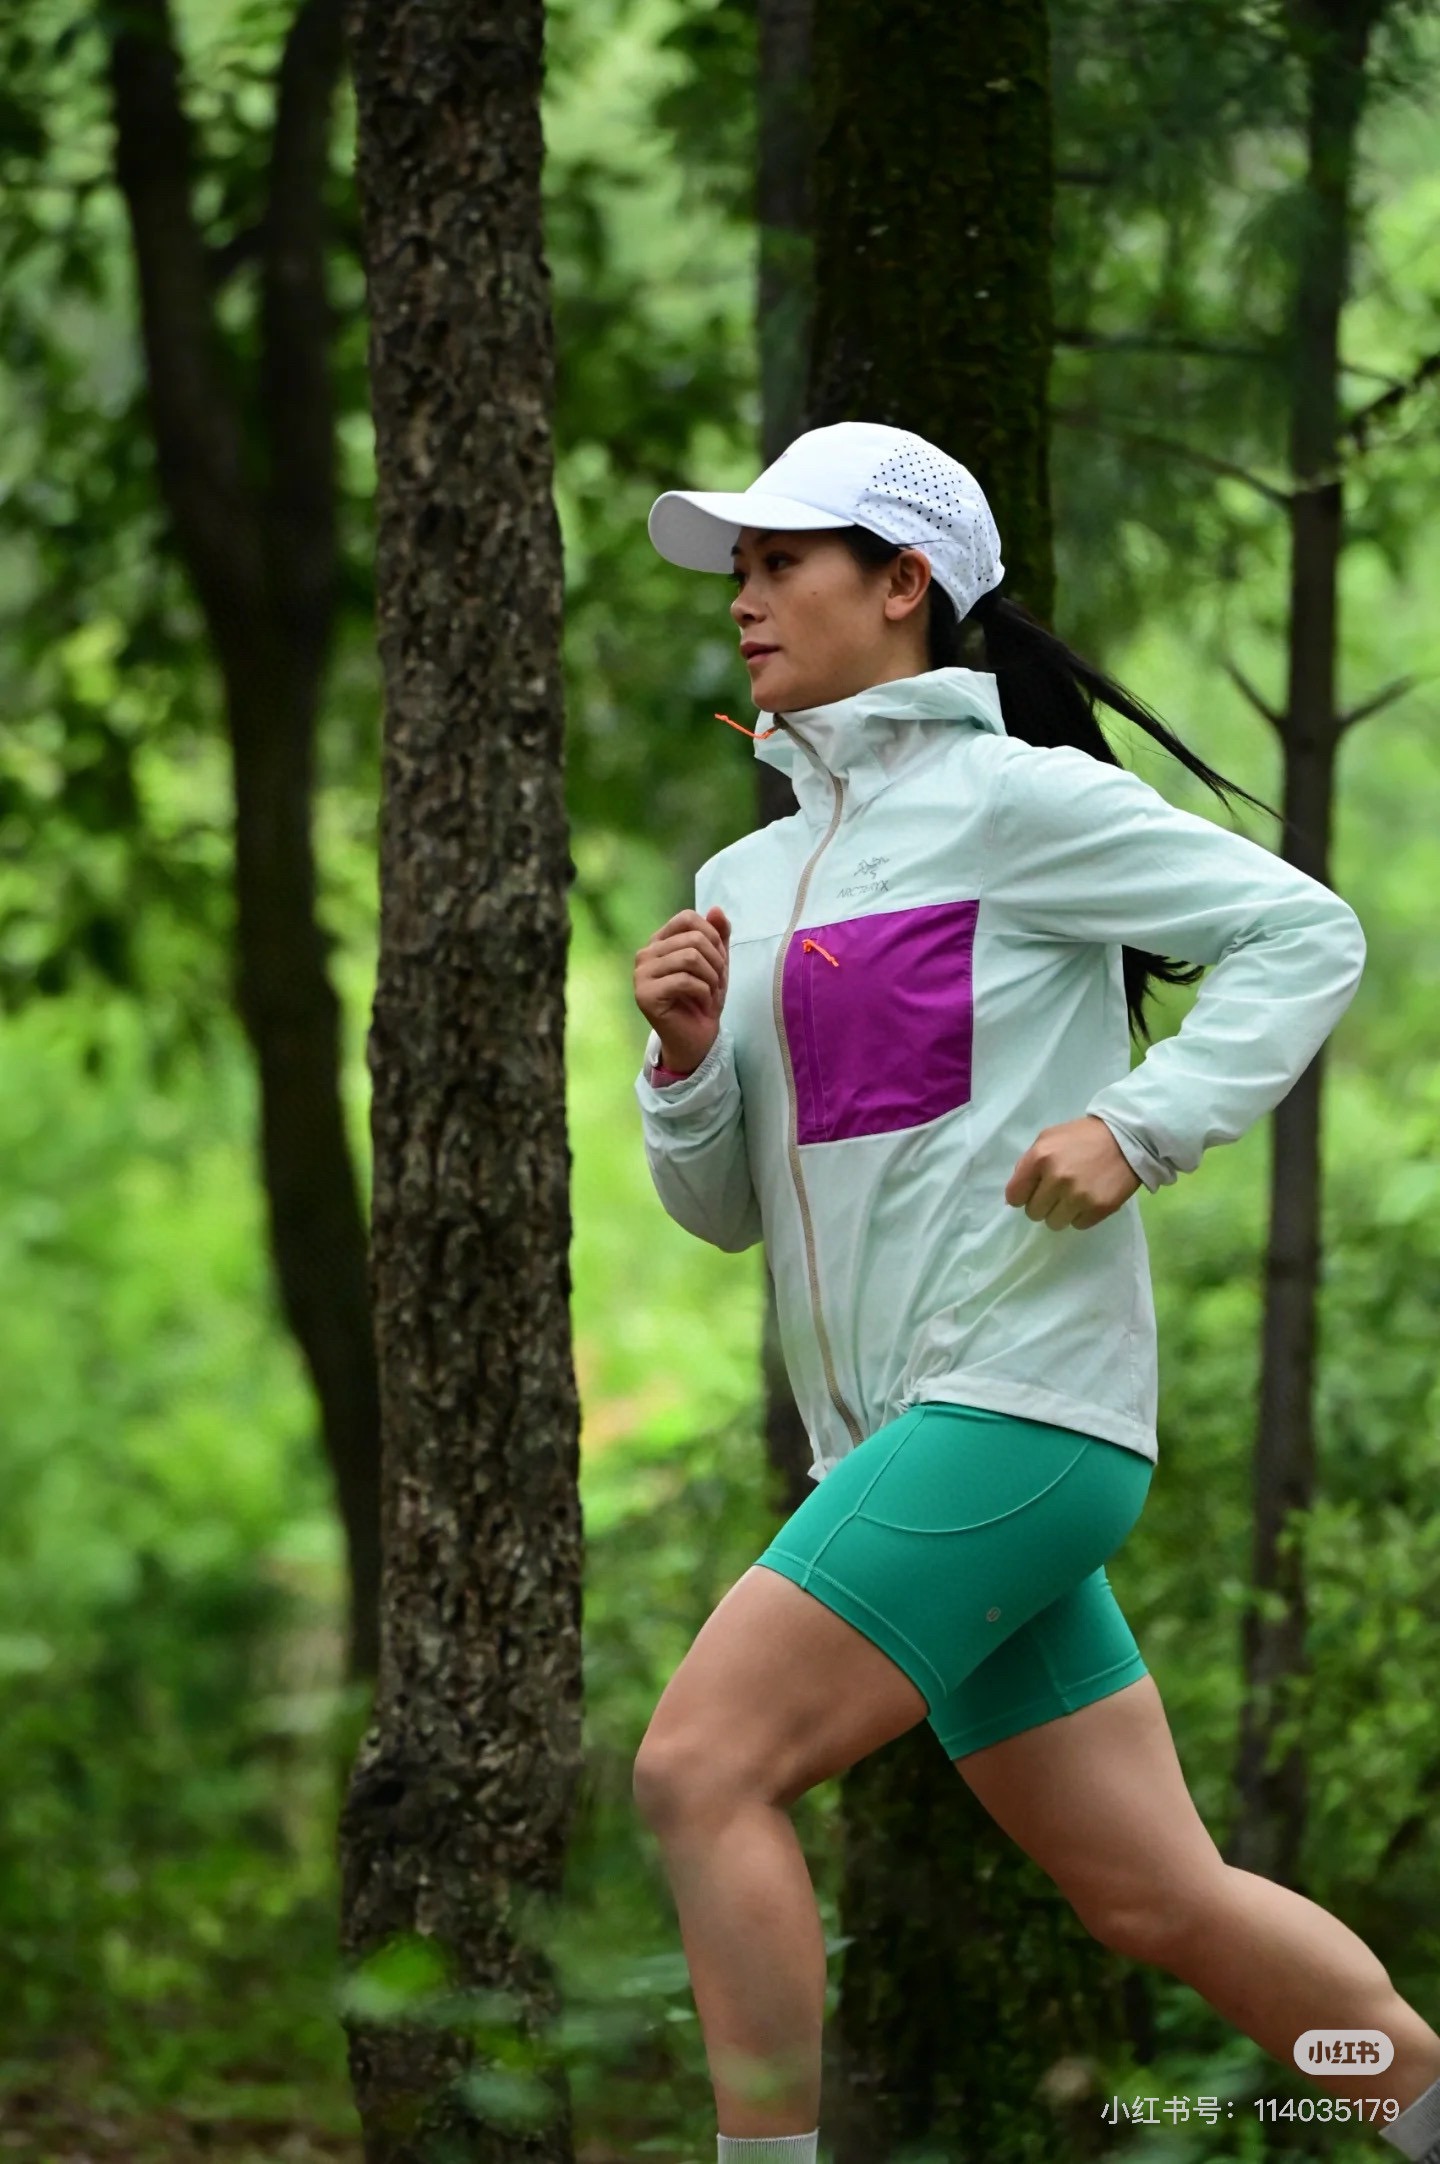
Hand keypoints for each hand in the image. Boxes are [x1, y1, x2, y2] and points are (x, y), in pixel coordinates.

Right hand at [634, 906, 731, 1073]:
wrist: (697, 1038)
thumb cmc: (703, 999)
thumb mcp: (716, 963)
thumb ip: (717, 935)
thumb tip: (716, 909)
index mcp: (658, 942)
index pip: (687, 918)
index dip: (712, 936)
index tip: (718, 961)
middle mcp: (645, 954)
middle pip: (693, 939)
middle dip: (716, 961)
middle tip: (716, 983)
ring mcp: (641, 975)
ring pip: (690, 957)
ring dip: (711, 977)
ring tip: (710, 992)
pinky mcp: (645, 995)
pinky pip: (685, 980)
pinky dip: (703, 992)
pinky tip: (701, 1003)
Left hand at [1005, 1115, 1142, 1230]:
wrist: (1127, 1138)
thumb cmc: (1083, 1137)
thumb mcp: (1048, 1138)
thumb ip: (1028, 1163)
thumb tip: (1015, 1194)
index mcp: (1040, 1158)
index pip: (1014, 1196)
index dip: (1022, 1195)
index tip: (1033, 1191)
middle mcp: (1057, 1178)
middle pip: (1033, 1213)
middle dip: (1042, 1204)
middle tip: (1057, 1191)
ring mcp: (1078, 1196)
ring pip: (1054, 1223)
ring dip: (1061, 1213)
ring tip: (1074, 1196)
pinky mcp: (1098, 1208)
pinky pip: (1077, 1225)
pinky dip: (1081, 1215)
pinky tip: (1089, 1198)